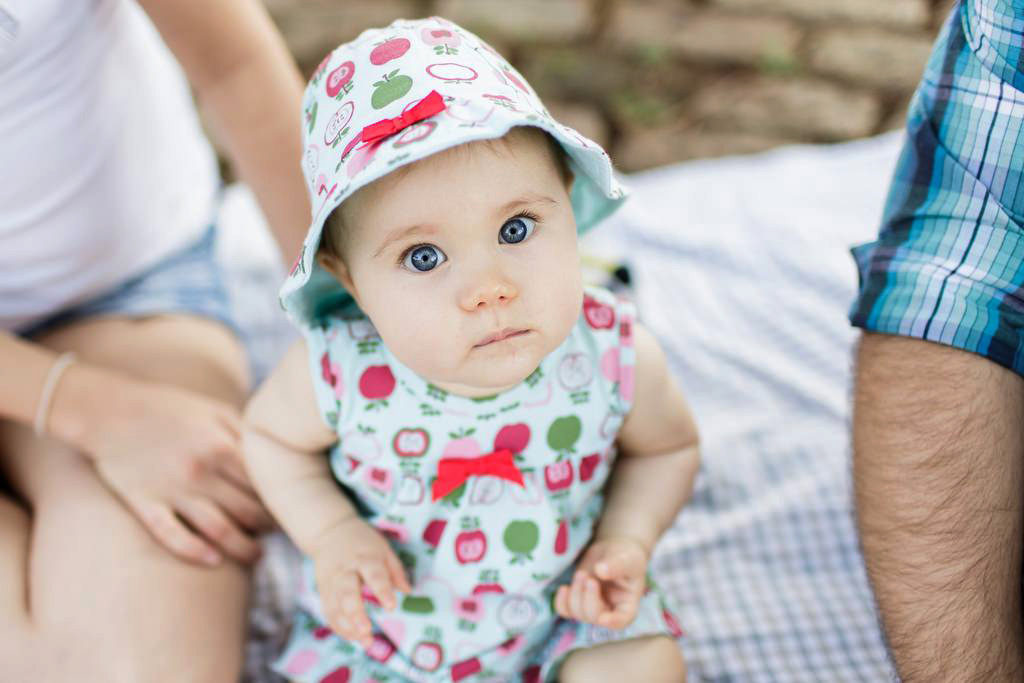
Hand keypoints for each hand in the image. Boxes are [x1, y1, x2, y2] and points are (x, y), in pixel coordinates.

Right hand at [59, 366, 274, 565]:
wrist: (109, 411)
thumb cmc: (170, 409)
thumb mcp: (215, 410)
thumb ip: (245, 434)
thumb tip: (276, 455)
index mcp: (222, 446)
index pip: (265, 484)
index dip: (282, 500)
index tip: (292, 508)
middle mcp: (201, 471)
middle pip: (248, 511)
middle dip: (269, 527)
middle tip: (279, 535)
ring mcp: (172, 490)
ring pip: (219, 530)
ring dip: (243, 548)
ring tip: (258, 556)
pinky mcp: (145, 504)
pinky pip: (172, 536)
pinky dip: (195, 552)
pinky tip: (215, 562)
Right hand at [311, 516, 411, 647]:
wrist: (330, 531)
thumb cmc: (362, 542)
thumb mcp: (383, 548)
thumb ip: (395, 570)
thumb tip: (408, 591)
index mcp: (364, 556)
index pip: (373, 574)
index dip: (382, 591)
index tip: (391, 607)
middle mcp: (345, 570)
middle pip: (347, 592)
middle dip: (355, 613)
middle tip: (367, 631)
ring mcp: (331, 581)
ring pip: (335, 606)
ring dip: (347, 626)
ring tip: (364, 640)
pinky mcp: (323, 590)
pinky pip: (328, 611)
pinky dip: (338, 626)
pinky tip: (352, 637)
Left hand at [554, 536, 648, 629]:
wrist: (613, 549)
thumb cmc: (627, 556)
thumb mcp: (627, 559)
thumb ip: (617, 565)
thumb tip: (601, 571)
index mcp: (627, 605)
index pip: (621, 621)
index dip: (611, 622)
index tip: (602, 618)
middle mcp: (610, 610)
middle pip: (595, 617)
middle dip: (588, 598)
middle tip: (587, 576)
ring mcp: (592, 606)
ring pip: (578, 614)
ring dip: (575, 594)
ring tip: (582, 573)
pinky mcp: (578, 599)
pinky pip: (565, 610)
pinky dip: (561, 602)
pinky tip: (564, 588)